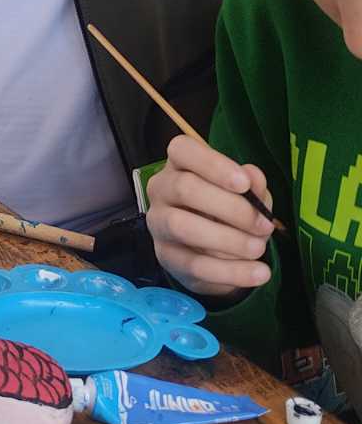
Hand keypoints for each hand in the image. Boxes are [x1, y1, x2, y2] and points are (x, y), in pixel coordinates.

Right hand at [146, 134, 274, 296]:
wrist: (212, 251)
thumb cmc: (227, 209)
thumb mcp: (246, 194)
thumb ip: (252, 185)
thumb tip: (253, 177)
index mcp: (179, 164)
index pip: (183, 150)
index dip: (213, 164)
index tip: (244, 183)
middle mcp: (161, 189)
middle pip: (184, 188)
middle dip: (230, 208)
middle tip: (264, 225)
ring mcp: (159, 223)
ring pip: (183, 227)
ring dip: (228, 240)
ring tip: (259, 248)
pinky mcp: (165, 257)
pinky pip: (195, 265)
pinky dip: (232, 271)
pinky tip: (258, 273)